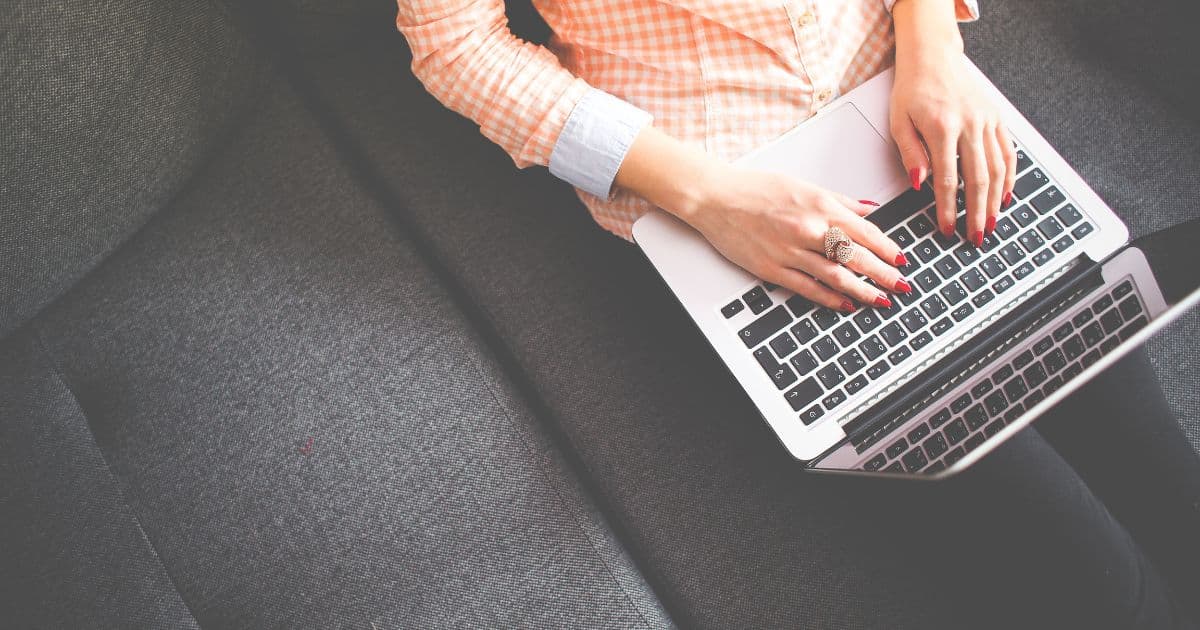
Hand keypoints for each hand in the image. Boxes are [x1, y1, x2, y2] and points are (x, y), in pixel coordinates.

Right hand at [680, 165, 909, 311]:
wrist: (716, 198)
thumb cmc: (755, 189)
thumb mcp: (803, 185)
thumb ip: (839, 201)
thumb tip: (868, 210)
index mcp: (820, 206)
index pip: (865, 232)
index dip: (888, 249)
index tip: (902, 260)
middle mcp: (809, 229)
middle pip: (857, 257)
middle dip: (884, 274)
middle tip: (902, 286)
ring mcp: (791, 252)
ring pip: (837, 276)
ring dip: (863, 291)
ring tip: (881, 300)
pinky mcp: (773, 269)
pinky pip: (808, 288)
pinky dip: (831, 298)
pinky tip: (846, 304)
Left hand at [890, 3, 1016, 246]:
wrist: (933, 57)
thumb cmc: (912, 89)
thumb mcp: (899, 121)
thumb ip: (910, 154)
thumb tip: (919, 184)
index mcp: (943, 128)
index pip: (947, 180)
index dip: (948, 209)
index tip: (947, 228)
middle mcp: (970, 125)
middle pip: (978, 179)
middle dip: (977, 213)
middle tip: (976, 237)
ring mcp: (987, 121)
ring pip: (998, 168)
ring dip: (996, 201)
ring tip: (992, 224)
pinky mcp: (996, 118)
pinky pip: (1008, 152)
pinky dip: (1009, 176)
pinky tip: (1005, 196)